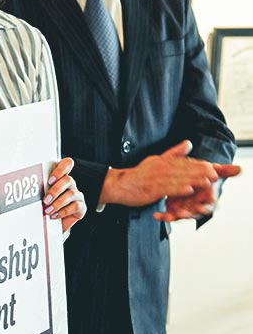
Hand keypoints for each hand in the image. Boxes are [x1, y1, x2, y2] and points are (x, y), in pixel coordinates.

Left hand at [43, 157, 85, 231]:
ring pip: (71, 194)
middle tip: (45, 200)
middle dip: (55, 190)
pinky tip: (54, 215)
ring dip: (57, 203)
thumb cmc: (46, 206)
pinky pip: (75, 206)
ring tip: (48, 210)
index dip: (60, 169)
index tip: (50, 180)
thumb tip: (30, 189)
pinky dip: (63, 212)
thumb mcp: (41, 195)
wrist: (52, 224)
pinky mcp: (81, 207)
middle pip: (68, 180)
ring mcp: (77, 195)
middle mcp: (70, 184)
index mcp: (61, 177)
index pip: (67, 164)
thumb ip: (40, 189)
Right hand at [101, 140, 235, 207]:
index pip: (183, 162)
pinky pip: (166, 189)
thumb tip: (188, 143)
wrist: (119, 185)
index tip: (212, 166)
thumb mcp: (155, 160)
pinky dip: (178, 189)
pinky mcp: (151, 190)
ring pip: (178, 180)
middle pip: (183, 170)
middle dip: (200, 172)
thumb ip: (173, 153)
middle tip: (215, 174)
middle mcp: (160, 168)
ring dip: (193, 181)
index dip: (198, 165)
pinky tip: (188, 190)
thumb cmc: (138, 176)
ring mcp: (155, 179)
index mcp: (162, 161)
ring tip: (207, 182)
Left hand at [156, 159, 238, 220]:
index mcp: (206, 198)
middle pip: (193, 214)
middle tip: (181, 214)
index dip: (205, 207)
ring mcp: (185, 208)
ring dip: (174, 217)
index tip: (201, 208)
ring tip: (167, 217)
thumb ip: (223, 171)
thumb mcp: (212, 171)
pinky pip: (168, 215)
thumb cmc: (203, 175)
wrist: (189, 177)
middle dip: (188, 214)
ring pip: (180, 216)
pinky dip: (162, 216)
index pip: (209, 205)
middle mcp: (196, 205)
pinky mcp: (174, 209)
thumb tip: (240, 169)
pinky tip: (155, 215)